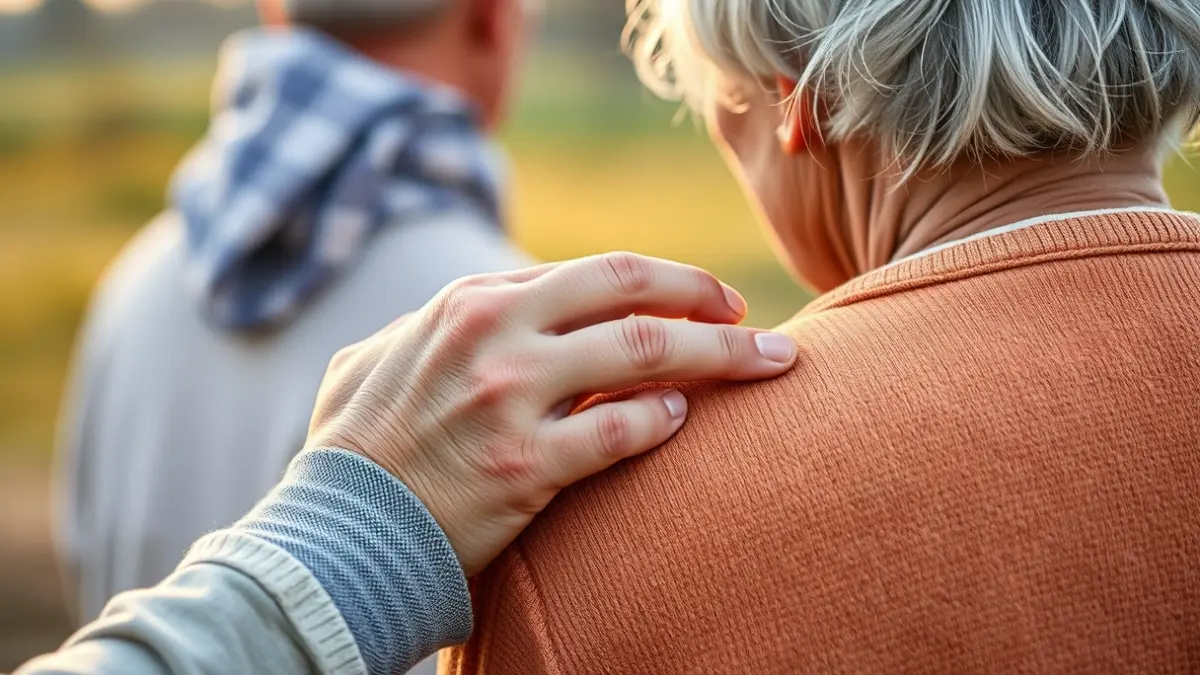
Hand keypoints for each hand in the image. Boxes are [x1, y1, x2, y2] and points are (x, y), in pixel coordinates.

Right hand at [305, 252, 796, 574]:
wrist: (335, 535)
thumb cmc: (359, 449)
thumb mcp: (383, 357)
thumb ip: (446, 324)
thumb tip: (502, 306)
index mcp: (472, 300)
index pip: (596, 271)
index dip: (664, 280)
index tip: (704, 297)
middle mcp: (495, 333)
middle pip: (635, 291)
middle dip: (708, 296)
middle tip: (753, 317)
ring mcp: (510, 397)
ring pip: (649, 354)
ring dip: (722, 354)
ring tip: (769, 363)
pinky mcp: (524, 466)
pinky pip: (621, 432)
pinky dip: (663, 421)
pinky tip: (683, 422)